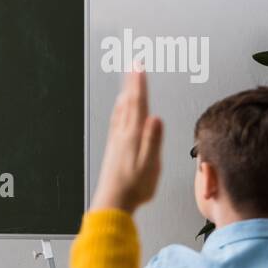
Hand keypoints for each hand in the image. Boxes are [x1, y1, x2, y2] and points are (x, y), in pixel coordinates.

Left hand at [90, 66, 163, 212]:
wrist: (113, 202)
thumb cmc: (134, 187)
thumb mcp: (149, 165)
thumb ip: (153, 140)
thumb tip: (155, 118)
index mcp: (133, 137)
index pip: (138, 105)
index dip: (139, 85)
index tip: (139, 67)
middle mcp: (122, 135)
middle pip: (128, 103)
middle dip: (132, 83)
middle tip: (134, 65)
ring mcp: (116, 141)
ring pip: (121, 110)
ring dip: (125, 93)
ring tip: (127, 81)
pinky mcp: (113, 148)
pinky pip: (116, 121)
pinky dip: (119, 109)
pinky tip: (119, 108)